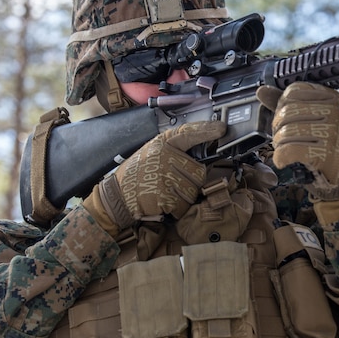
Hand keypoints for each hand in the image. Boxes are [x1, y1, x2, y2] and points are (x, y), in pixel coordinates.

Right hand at [84, 121, 225, 235]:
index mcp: (162, 145)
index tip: (222, 128)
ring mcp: (164, 177)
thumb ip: (174, 150)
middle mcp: (164, 158)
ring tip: (164, 192)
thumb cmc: (138, 174)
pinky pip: (183, 205)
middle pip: (198, 172)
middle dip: (191, 182)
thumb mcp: (152, 152)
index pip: (188, 134)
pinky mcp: (163, 197)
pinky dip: (176, 209)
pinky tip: (162, 202)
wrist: (116, 196)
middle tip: (172, 183)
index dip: (206, 130)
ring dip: (183, 197)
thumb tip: (204, 146)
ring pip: (193, 191)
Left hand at [257, 82, 338, 200]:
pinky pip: (289, 150)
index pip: (293, 91)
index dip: (282, 106)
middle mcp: (334, 112)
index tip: (287, 120)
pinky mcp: (326, 154)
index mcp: (331, 97)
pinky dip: (280, 157)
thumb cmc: (324, 141)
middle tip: (283, 138)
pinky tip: (283, 160)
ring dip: (278, 144)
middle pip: (287, 111)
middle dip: (278, 127)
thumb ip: (286, 103)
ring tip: (285, 149)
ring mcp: (332, 133)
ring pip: (286, 131)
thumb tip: (262, 91)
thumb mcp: (311, 117)